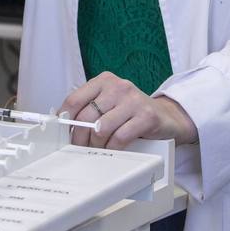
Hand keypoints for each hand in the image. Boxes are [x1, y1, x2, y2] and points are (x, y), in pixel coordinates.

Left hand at [57, 72, 198, 148]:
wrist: (167, 116)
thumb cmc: (133, 111)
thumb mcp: (110, 103)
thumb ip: (90, 108)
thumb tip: (65, 124)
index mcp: (104, 81)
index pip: (75, 98)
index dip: (65, 118)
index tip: (62, 131)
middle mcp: (118, 87)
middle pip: (87, 116)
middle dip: (79, 137)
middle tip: (78, 147)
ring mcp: (133, 100)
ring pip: (102, 128)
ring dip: (96, 144)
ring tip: (97, 150)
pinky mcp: (146, 116)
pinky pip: (120, 137)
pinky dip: (112, 148)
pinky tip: (112, 150)